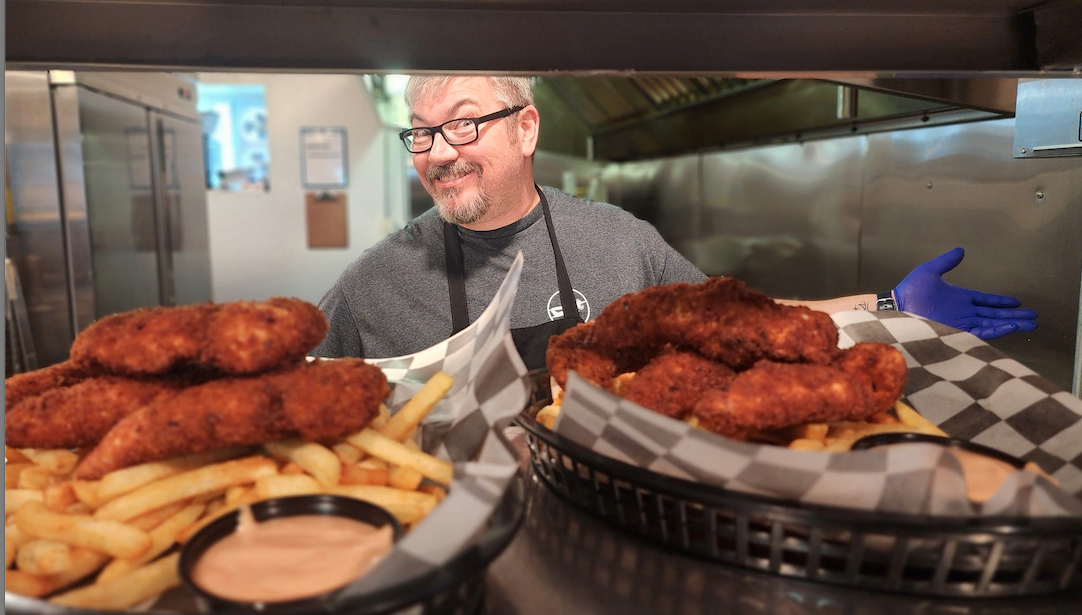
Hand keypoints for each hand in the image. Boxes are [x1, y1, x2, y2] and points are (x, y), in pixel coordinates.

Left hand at [893, 247, 1037, 339]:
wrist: (898, 307)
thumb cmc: (910, 291)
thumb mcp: (930, 271)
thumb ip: (947, 262)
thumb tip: (961, 250)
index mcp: (959, 298)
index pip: (986, 301)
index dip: (1001, 302)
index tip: (1017, 303)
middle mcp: (963, 312)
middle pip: (994, 314)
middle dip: (1014, 316)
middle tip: (1034, 317)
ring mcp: (961, 323)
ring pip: (993, 324)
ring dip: (1011, 324)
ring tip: (1030, 324)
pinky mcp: (957, 331)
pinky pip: (982, 332)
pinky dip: (997, 330)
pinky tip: (1011, 327)